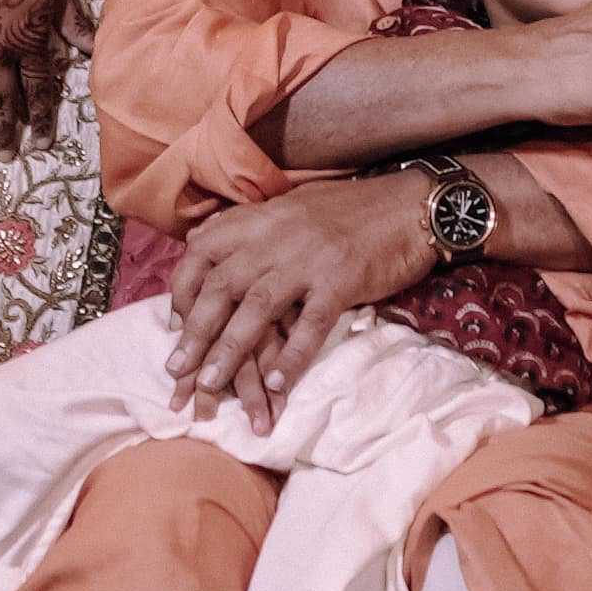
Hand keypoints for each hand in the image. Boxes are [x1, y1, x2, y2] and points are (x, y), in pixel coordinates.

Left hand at [163, 179, 440, 414]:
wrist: (415, 204)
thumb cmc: (355, 209)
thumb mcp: (294, 206)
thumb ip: (254, 228)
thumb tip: (212, 248)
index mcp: (263, 216)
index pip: (203, 251)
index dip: (183, 290)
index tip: (176, 324)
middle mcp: (279, 234)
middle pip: (222, 286)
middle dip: (195, 332)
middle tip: (177, 371)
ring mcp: (310, 257)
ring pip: (256, 308)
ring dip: (229, 351)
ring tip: (211, 386)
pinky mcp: (344, 279)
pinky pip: (311, 323)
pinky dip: (292, 356)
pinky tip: (278, 383)